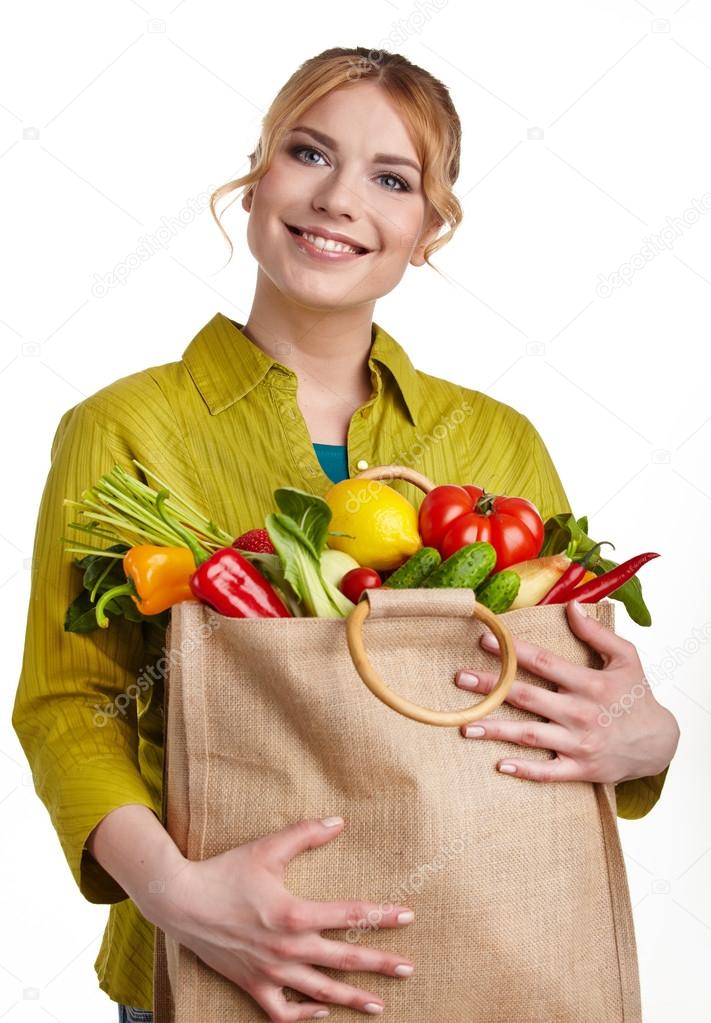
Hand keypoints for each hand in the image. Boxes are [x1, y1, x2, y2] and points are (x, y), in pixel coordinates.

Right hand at [148, 817, 414, 1020]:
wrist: (180, 901)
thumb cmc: (224, 872)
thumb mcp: (267, 848)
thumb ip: (306, 833)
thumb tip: (339, 821)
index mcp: (294, 914)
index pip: (350, 916)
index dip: (382, 916)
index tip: (408, 917)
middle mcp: (286, 948)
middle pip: (344, 959)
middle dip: (380, 964)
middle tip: (409, 968)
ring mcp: (270, 972)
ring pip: (321, 992)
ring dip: (353, 998)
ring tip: (379, 1005)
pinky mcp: (252, 985)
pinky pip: (284, 1012)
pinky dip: (306, 1016)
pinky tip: (324, 1012)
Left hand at [455, 599, 679, 784]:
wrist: (659, 743)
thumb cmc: (637, 697)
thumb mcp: (626, 658)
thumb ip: (597, 633)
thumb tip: (572, 605)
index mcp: (589, 683)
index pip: (543, 663)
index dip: (512, 651)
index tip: (483, 640)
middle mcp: (580, 712)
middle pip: (527, 697)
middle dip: (491, 687)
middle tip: (460, 679)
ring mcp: (579, 743)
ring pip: (530, 735)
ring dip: (495, 730)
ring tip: (464, 725)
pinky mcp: (580, 769)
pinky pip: (548, 771)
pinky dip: (525, 770)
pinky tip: (500, 765)